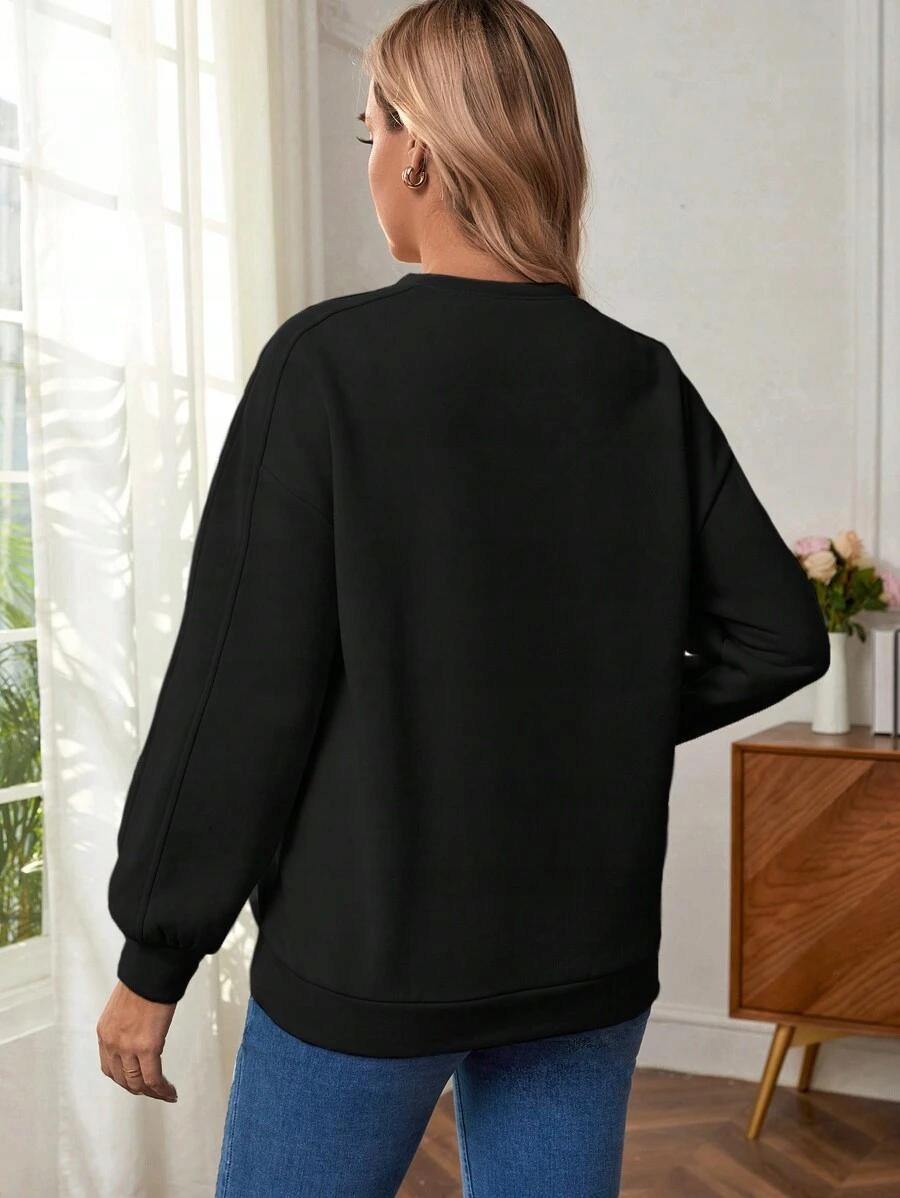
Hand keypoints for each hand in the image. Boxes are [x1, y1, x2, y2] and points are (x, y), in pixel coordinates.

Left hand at [96, 981, 177, 1100]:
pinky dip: (161, 1089)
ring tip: (165, 1094)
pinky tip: (170, 1092)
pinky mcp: (147, 1046)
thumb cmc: (143, 980)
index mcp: (104, 1032)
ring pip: (138, 1083)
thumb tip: (139, 1031)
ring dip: (152, 1092)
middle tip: (154, 1092)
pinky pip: (153, 1077)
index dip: (124, 1080)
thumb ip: (126, 1024)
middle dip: (139, 1089)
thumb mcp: (123, 1006)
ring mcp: (128, 1047)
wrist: (151, 969)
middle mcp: (112, 1043)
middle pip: (123, 1079)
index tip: (137, 1082)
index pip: (109, 1067)